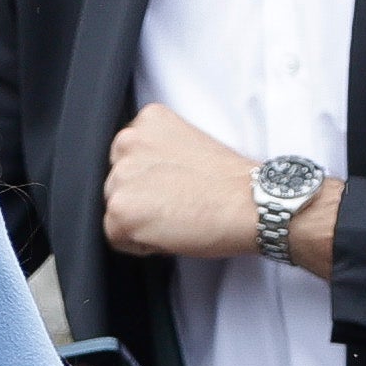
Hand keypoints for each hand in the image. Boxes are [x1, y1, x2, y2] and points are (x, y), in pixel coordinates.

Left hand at [105, 104, 332, 272]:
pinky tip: (171, 231)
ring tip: (177, 216)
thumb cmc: (230, 181)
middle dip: (141, 200)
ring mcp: (121, 177)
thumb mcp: (188, 144)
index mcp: (146, 121)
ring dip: (140, 222)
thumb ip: (158, 153)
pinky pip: (117, 238)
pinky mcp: (120, 211)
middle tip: (178, 203)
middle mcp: (127, 141)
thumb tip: (144, 180)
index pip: (127, 158)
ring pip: (115, 210)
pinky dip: (141, 244)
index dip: (151, 181)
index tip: (175, 186)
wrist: (250, 202)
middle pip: (117, 183)